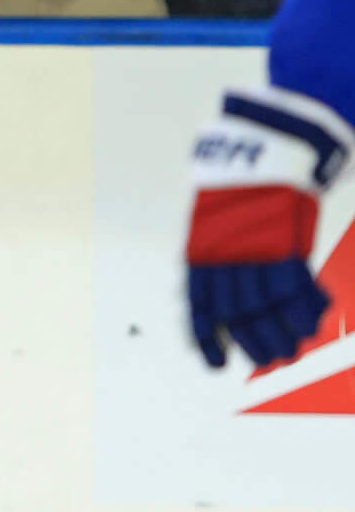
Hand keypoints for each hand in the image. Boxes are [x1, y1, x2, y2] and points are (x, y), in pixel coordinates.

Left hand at [184, 86, 347, 368]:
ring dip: (278, 334)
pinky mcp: (286, 242)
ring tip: (288, 353)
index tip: (216, 364)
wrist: (265, 146)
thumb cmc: (241, 185)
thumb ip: (218, 258)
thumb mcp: (216, 219)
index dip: (208, 338)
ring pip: (265, 307)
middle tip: (266, 361)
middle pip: (236, 313)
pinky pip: (295, 288)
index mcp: (200, 250)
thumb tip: (222, 299)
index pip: (200, 306)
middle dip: (251, 342)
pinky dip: (304, 310)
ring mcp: (255, 249)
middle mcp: (224, 254)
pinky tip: (311, 327)